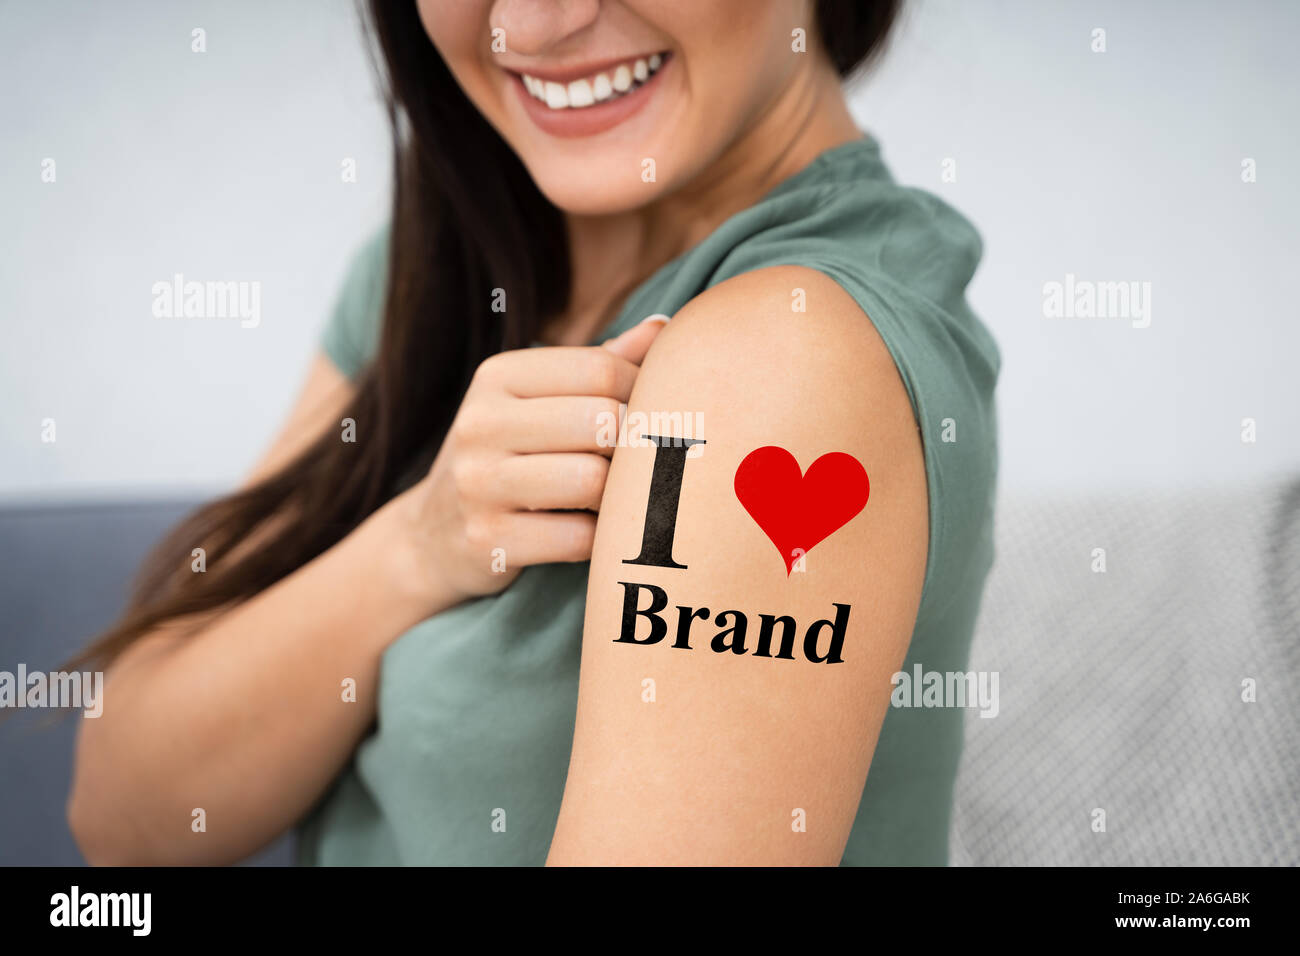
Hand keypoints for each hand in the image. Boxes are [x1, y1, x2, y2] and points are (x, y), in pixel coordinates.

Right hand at [397, 316, 668, 608]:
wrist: (434, 535)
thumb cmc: (510, 456)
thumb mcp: (539, 401)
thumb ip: (600, 365)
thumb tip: (665, 327)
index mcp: (498, 376)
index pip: (599, 370)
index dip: (642, 394)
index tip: (645, 418)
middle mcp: (480, 423)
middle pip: (601, 422)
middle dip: (632, 446)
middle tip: (633, 463)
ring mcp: (478, 483)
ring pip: (591, 480)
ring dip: (615, 496)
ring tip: (610, 498)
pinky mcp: (487, 540)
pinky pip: (579, 538)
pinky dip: (598, 540)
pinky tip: (587, 531)